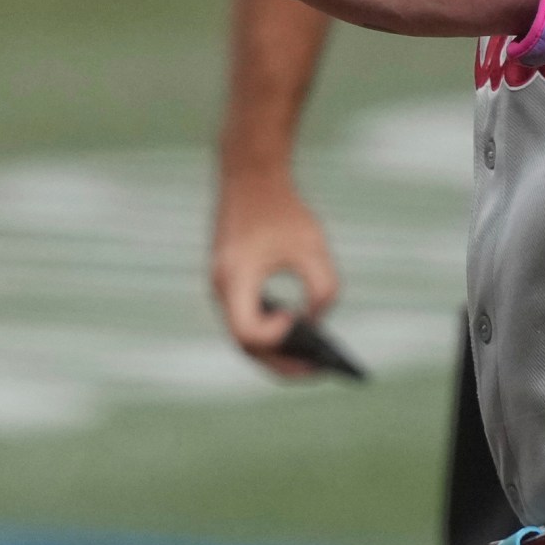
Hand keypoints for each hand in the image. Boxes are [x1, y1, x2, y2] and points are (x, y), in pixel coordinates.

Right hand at [211, 172, 342, 376]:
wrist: (249, 173)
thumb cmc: (283, 208)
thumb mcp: (314, 247)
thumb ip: (323, 290)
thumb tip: (318, 321)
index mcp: (236, 280)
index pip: (247, 334)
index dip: (275, 339)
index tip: (298, 320)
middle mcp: (221, 288)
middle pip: (245, 344)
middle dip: (280, 361)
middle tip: (317, 371)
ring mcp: (221, 284)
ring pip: (243, 332)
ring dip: (274, 349)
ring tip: (312, 360)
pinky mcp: (228, 278)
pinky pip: (245, 315)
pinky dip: (268, 329)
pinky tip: (297, 329)